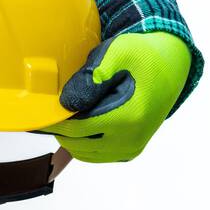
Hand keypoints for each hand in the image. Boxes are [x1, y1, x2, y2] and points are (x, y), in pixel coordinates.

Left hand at [43, 32, 191, 162]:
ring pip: (84, 153)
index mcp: (128, 117)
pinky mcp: (130, 151)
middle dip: (61, 129)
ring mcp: (131, 148)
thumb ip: (90, 78)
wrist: (171, 65)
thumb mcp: (116, 54)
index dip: (53, 122)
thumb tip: (65, 104)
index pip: (76, 128)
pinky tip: (77, 127)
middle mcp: (131, 139)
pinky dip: (82, 144)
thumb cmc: (143, 56)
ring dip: (71, 137)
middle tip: (50, 112)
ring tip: (66, 115)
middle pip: (77, 143)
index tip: (38, 115)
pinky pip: (96, 155)